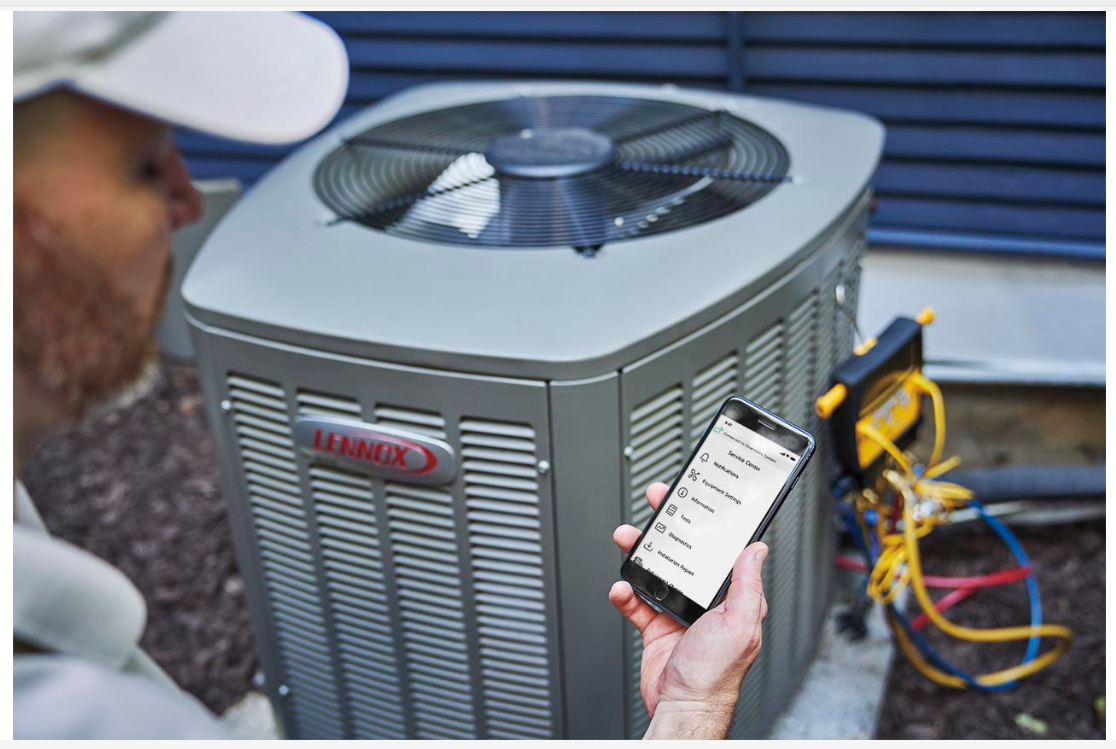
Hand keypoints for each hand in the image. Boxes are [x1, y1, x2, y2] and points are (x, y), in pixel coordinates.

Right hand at [609, 482, 768, 738]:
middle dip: (668, 526)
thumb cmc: (716, 676)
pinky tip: (622, 589)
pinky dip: (625, 592)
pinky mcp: (654, 625)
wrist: (682, 708)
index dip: (708, 523)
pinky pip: (635, 600)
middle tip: (657, 504)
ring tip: (627, 541)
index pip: (719, 550)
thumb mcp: (740, 624)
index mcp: (729, 596)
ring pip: (655, 570)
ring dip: (639, 554)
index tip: (697, 500)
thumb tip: (757, 549)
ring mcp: (677, 611)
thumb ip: (746, 585)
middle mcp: (704, 600)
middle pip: (684, 552)